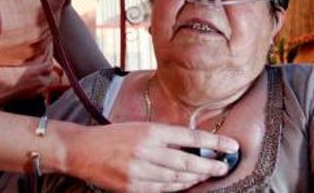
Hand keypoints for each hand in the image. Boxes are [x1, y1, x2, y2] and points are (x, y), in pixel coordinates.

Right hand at [67, 121, 238, 191]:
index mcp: (150, 132)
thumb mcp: (141, 127)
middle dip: (209, 166)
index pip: (190, 138)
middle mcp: (146, 151)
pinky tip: (186, 184)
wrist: (83, 151)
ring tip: (208, 175)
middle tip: (225, 167)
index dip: (214, 143)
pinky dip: (176, 187)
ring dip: (195, 179)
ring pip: (176, 179)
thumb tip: (194, 145)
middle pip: (187, 162)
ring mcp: (139, 172)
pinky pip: (161, 189)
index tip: (231, 146)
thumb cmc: (114, 136)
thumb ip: (165, 136)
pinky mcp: (132, 188)